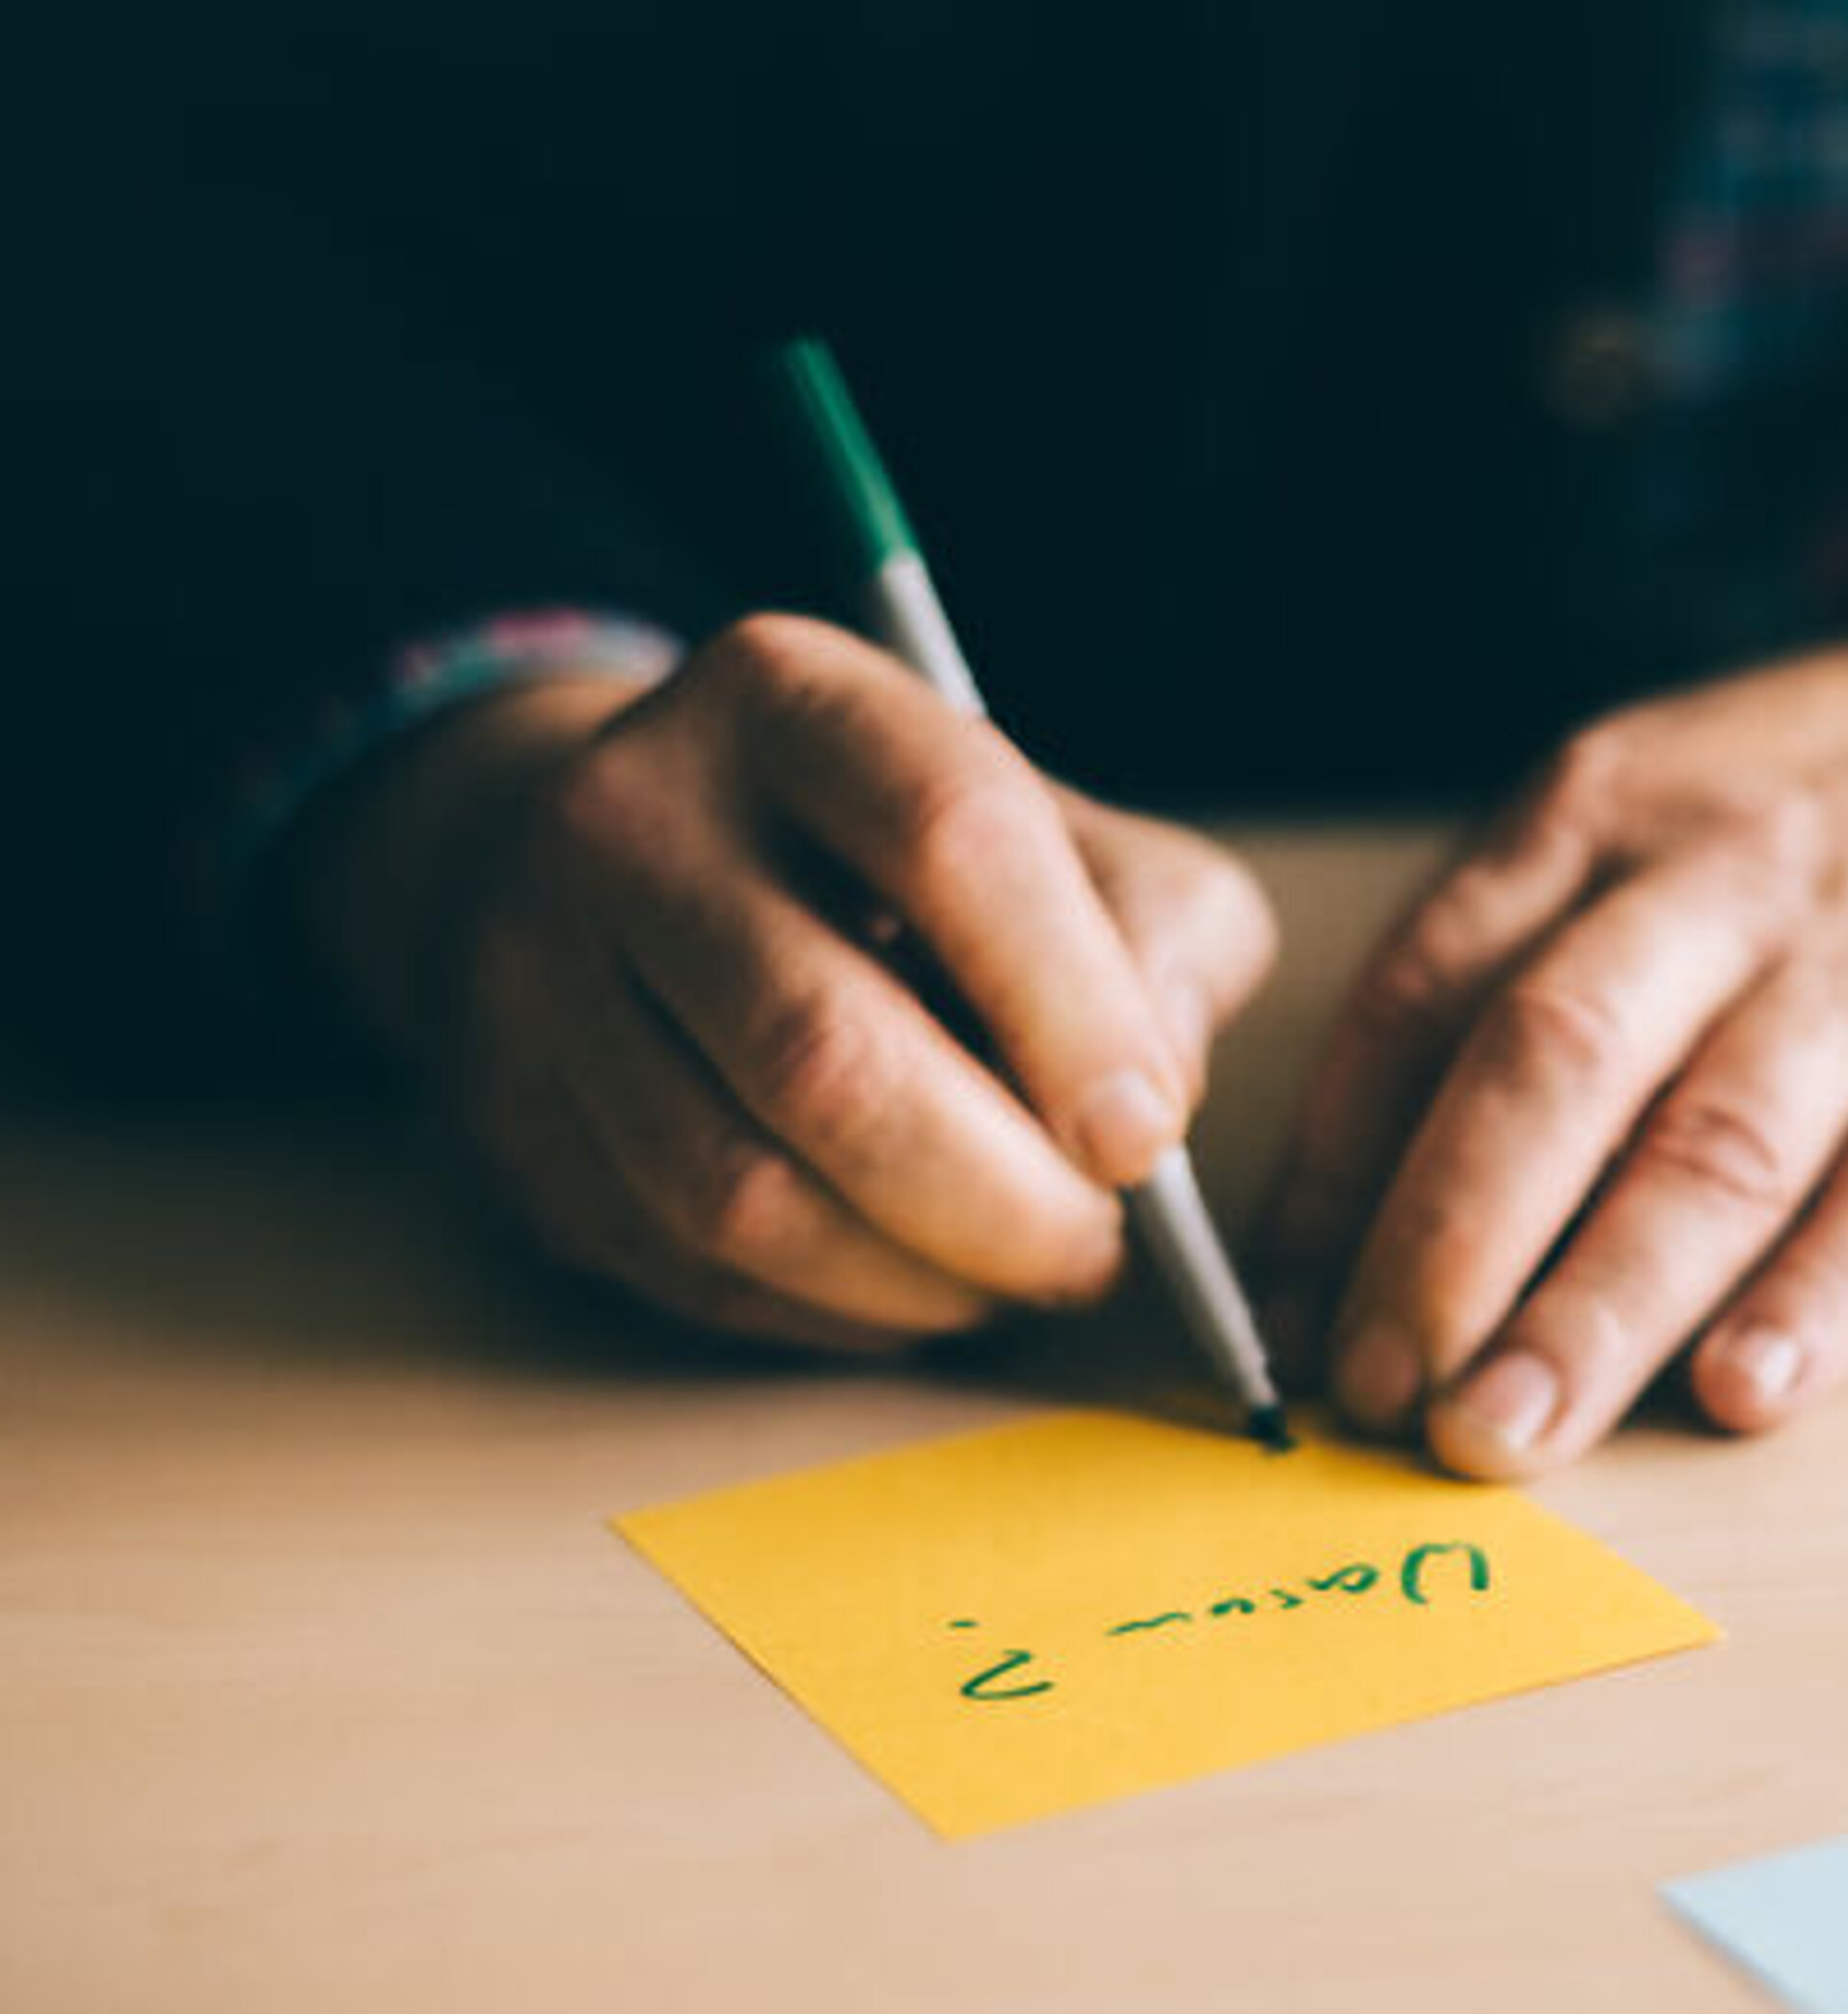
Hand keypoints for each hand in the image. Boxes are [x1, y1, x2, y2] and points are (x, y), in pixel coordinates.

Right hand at [287, 613, 1275, 1350]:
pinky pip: (698, 1274)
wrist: (634, 863)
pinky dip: (843, 1313)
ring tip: (1019, 1276)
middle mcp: (633, 818)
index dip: (1071, 1010)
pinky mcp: (523, 1127)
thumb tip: (1150, 1107)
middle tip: (1097, 1250)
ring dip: (923, 1278)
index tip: (1144, 1138)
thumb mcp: (1061, 833)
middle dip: (1000, 1198)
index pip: (951, 837)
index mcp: (793, 700)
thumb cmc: (903, 862)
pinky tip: (916, 1285)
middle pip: (824, 1050)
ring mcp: (545, 978)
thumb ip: (1159, 929)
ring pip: (745, 1196)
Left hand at [1264, 616, 1847, 1474]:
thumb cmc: (1790, 823)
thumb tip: (1330, 1229)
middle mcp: (1711, 882)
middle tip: (1378, 1396)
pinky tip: (1739, 1394)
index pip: (1421, 996)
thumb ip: (1486, 992)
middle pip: (1550, 1065)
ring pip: (1710, 1146)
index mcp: (1584, 818)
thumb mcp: (1620, 827)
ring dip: (1594, 1307)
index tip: (1285, 1317)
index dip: (1337, 1165)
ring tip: (1508, 1435)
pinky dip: (1819, 1297)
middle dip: (1445, 1243)